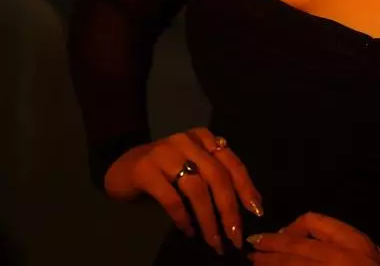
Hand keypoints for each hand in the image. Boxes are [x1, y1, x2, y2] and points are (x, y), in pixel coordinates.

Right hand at [104, 127, 263, 254]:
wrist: (123, 168)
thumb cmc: (166, 171)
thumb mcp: (194, 166)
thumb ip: (215, 177)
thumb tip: (246, 206)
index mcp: (204, 138)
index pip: (231, 162)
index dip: (246, 187)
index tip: (256, 211)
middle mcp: (187, 140)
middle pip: (217, 177)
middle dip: (229, 210)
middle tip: (234, 236)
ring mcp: (165, 152)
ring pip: (197, 188)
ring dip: (208, 219)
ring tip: (213, 241)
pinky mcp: (146, 169)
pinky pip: (171, 197)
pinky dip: (183, 217)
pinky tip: (187, 230)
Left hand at [247, 212, 379, 265]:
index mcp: (361, 246)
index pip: (317, 222)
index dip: (294, 227)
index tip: (282, 234)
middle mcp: (342, 258)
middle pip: (296, 245)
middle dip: (270, 246)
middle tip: (252, 247)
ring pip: (290, 265)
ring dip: (267, 264)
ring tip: (252, 263)